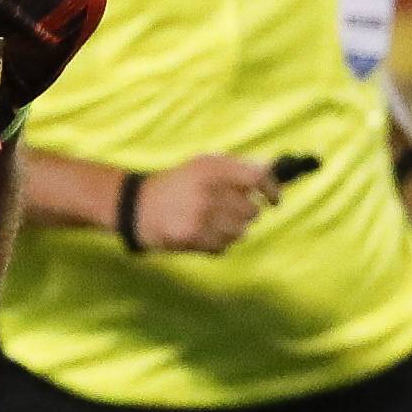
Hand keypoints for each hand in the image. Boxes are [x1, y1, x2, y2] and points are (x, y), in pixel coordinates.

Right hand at [132, 156, 277, 253]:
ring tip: (211, 222)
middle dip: (245, 213)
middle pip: (252, 210)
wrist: (137, 205)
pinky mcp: (193, 236)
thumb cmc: (178, 184)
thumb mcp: (203, 165)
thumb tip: (272, 177)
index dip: (272, 189)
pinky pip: (224, 246)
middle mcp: (208, 189)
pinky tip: (201, 233)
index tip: (274, 201)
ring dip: (232, 230)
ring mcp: (201, 214)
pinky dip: (218, 243)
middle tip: (226, 210)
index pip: (258, 176)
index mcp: (212, 166)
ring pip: (241, 231)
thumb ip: (236, 169)